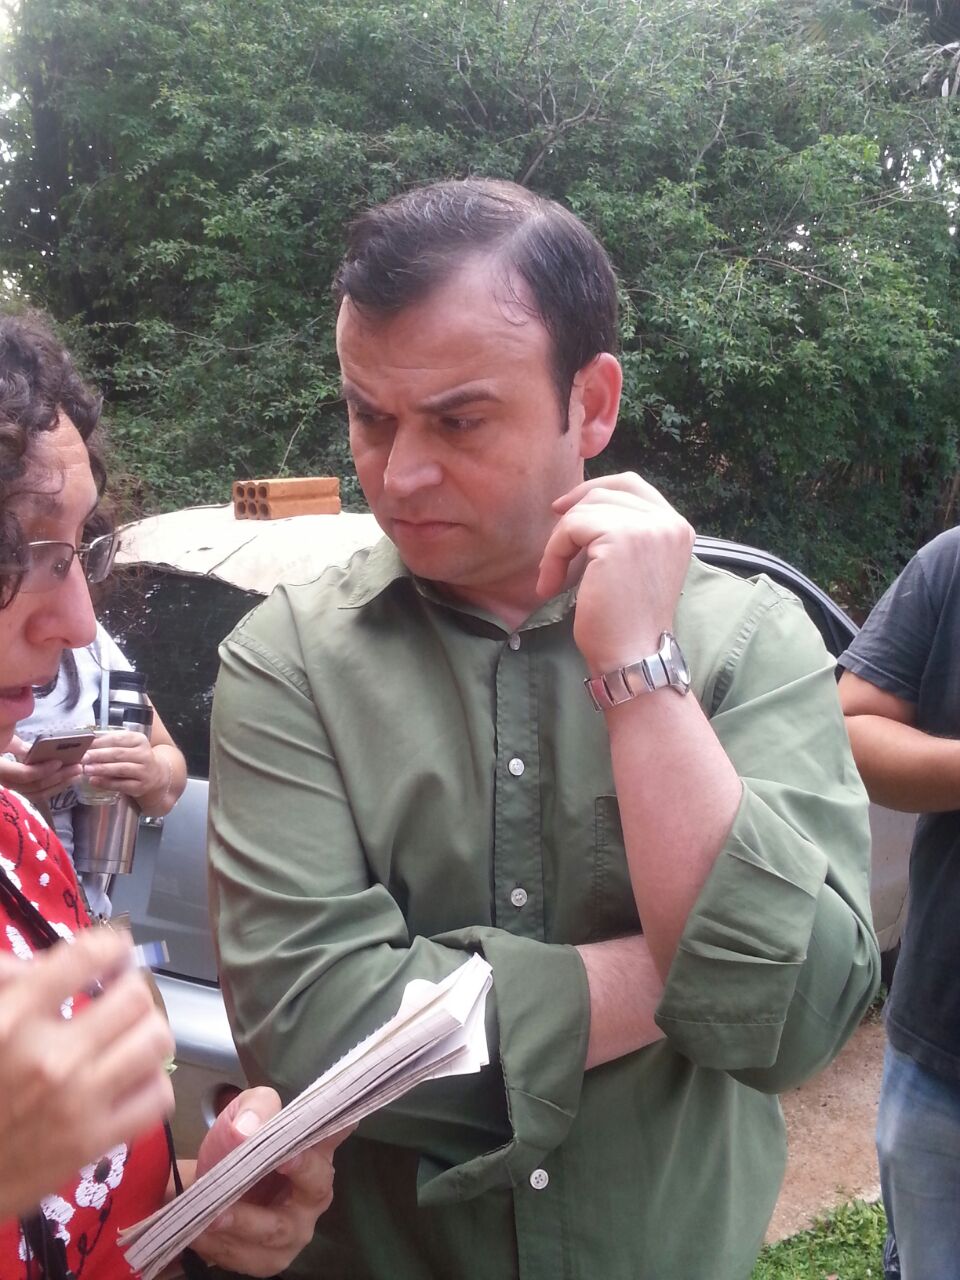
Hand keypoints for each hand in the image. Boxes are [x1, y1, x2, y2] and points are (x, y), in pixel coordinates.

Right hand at [0, 735, 81, 801]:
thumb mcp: (2, 735)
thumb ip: (18, 745)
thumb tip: (36, 752)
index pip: (22, 775)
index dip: (42, 770)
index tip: (59, 761)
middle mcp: (1, 781)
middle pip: (33, 786)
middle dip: (58, 777)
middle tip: (77, 767)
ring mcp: (7, 789)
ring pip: (35, 794)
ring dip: (58, 784)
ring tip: (76, 773)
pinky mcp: (14, 790)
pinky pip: (33, 793)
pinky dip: (50, 787)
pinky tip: (64, 778)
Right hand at [0, 929, 174, 1218]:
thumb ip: (6, 979)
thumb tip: (47, 961)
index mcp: (13, 1018)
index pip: (88, 956)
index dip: (111, 945)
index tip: (114, 950)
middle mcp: (51, 1057)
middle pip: (135, 996)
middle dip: (132, 988)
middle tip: (121, 994)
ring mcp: (77, 1102)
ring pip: (156, 1041)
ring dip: (147, 1030)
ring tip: (130, 1033)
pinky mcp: (93, 1143)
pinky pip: (157, 1097)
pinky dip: (151, 1081)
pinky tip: (129, 1078)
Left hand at [81, 730, 166, 800]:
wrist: (155, 775)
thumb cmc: (134, 757)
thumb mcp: (128, 746)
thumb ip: (110, 743)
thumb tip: (87, 744)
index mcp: (139, 740)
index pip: (118, 739)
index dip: (100, 742)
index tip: (85, 745)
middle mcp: (144, 755)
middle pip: (118, 754)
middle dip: (99, 755)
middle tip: (83, 757)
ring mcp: (144, 771)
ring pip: (120, 769)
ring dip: (102, 769)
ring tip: (86, 769)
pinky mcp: (140, 786)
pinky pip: (121, 785)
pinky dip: (106, 783)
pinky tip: (94, 781)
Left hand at [189, 1086, 348, 1275]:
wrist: (211, 1186)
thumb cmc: (240, 1144)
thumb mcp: (245, 1112)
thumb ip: (254, 1108)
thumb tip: (248, 1128)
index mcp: (317, 1150)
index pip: (336, 1134)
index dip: (340, 1128)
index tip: (343, 1119)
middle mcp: (315, 1192)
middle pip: (316, 1185)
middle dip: (300, 1172)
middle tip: (280, 1160)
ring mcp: (295, 1230)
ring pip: (274, 1229)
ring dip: (243, 1221)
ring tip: (212, 1214)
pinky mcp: (269, 1259)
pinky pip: (247, 1255)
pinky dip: (221, 1244)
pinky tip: (200, 1232)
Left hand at [538, 473, 694, 672]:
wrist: (633, 656)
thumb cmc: (626, 622)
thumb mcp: (635, 566)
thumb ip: (623, 533)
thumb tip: (579, 504)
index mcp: (676, 527)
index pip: (630, 484)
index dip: (593, 491)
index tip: (562, 510)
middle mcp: (669, 522)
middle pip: (604, 492)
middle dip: (572, 518)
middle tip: (553, 553)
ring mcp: (648, 527)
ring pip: (584, 510)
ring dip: (559, 543)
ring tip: (553, 578)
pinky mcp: (621, 537)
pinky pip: (571, 528)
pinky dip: (553, 554)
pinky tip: (551, 585)